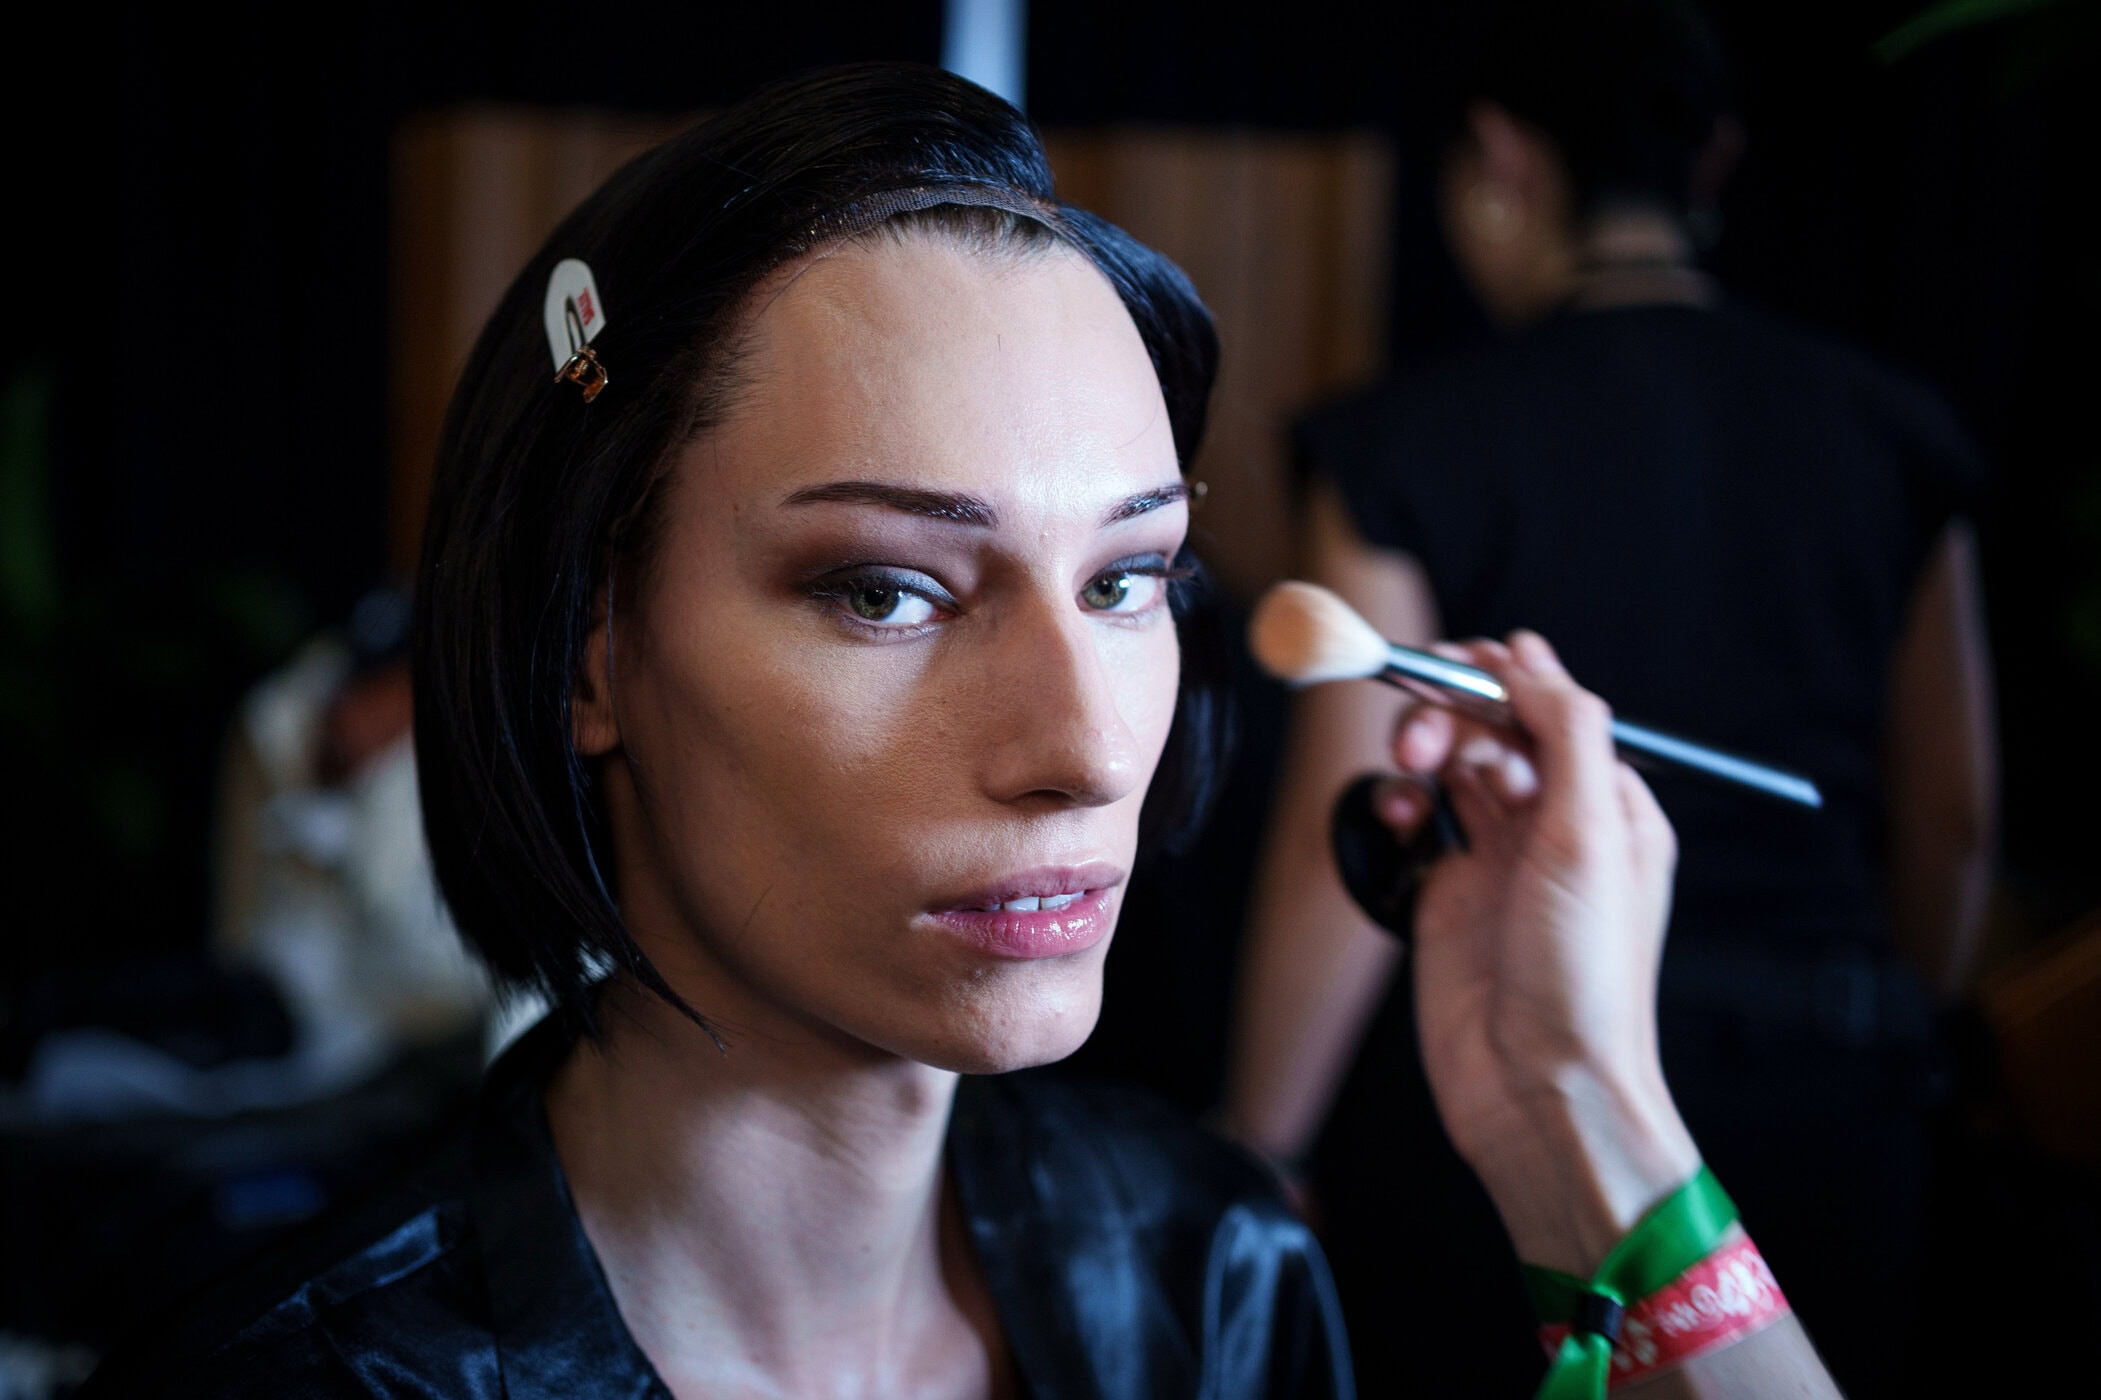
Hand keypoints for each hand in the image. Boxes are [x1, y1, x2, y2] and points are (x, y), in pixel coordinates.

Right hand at [1374, 630, 1698, 1272]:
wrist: (1539, 1089)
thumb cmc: (1584, 978)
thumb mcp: (1590, 836)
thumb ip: (1565, 732)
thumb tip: (1527, 658)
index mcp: (1606, 801)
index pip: (1547, 704)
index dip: (1496, 677)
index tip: (1448, 668)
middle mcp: (1553, 821)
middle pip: (1491, 724)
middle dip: (1451, 711)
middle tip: (1425, 738)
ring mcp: (1497, 857)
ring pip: (1449, 763)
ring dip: (1422, 749)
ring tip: (1411, 770)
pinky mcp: (1446, 892)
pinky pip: (1416, 818)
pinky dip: (1400, 802)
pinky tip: (1400, 817)